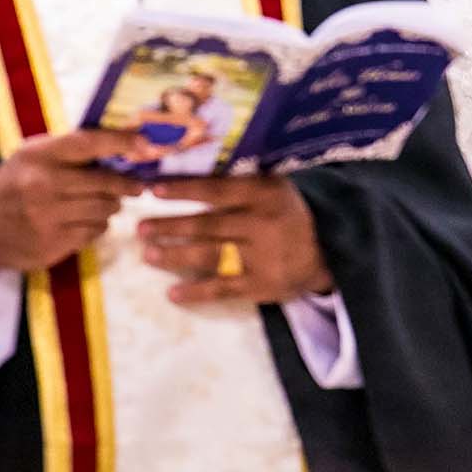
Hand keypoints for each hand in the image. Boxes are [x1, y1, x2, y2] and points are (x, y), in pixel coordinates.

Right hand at [0, 129, 145, 272]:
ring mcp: (48, 218)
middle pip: (105, 183)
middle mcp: (44, 185)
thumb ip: (70, 150)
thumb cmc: (15, 183)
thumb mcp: (33, 155)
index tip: (146, 143)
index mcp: (40, 156)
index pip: (89, 143)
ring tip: (106, 203)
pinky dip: (97, 226)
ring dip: (111, 206)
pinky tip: (86, 221)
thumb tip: (123, 143)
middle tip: (137, 186)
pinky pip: (93, 233)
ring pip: (104, 210)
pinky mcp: (52, 244)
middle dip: (127, 185)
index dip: (121, 141)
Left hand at [138, 176, 332, 305]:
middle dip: (170, 226)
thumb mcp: (274, 188)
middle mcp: (262, 223)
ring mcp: (263, 256)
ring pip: (211, 255)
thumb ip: (240, 185)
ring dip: (176, 256)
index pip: (217, 189)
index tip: (152, 190)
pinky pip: (225, 289)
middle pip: (208, 224)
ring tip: (149, 255)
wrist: (331, 249)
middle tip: (140, 228)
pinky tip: (172, 294)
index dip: (184, 189)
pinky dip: (197, 292)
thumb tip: (188, 178)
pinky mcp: (263, 285)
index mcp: (264, 194)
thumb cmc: (290, 212)